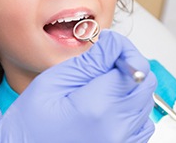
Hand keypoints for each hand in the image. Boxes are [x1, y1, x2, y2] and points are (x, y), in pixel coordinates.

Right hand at [0, 30, 156, 142]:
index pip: (133, 65)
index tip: (107, 44)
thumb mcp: (52, 81)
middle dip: (126, 63)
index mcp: (97, 108)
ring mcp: (122, 142)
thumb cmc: (30, 121)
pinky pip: (140, 121)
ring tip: (99, 83)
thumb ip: (88, 62)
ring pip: (144, 100)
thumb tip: (113, 43)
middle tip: (102, 61)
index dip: (122, 48)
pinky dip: (127, 104)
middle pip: (145, 82)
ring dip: (127, 83)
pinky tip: (105, 102)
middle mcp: (117, 129)